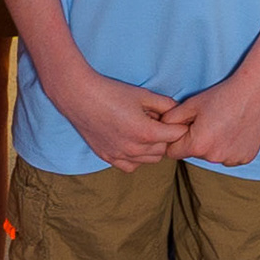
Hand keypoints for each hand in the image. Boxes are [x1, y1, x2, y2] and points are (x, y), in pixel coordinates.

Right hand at [49, 67, 181, 168]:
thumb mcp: (143, 95)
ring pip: (149, 159)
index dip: (178, 126)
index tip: (175, 119)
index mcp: (145, 132)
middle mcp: (134, 149)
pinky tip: (132, 143)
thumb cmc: (112, 93)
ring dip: (152, 148)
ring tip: (143, 130)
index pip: (175, 136)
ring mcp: (119, 155)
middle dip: (165, 137)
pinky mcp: (107, 157)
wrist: (80, 97)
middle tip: (157, 122)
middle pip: (163, 149)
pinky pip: (131, 166)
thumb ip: (166, 105)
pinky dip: (136, 158)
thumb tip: (178, 112)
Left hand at [162, 63, 259, 169]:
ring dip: (215, 145)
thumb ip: (171, 118)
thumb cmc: (223, 95)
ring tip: (225, 124)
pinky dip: (231, 147)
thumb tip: (161, 127)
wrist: (257, 91)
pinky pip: (230, 156)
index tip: (186, 127)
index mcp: (197, 145)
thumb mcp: (192, 104)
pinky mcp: (246, 158)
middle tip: (209, 121)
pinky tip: (237, 130)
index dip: (176, 139)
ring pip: (213, 155)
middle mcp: (214, 157)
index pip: (174, 152)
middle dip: (197, 141)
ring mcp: (232, 159)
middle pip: (195, 154)